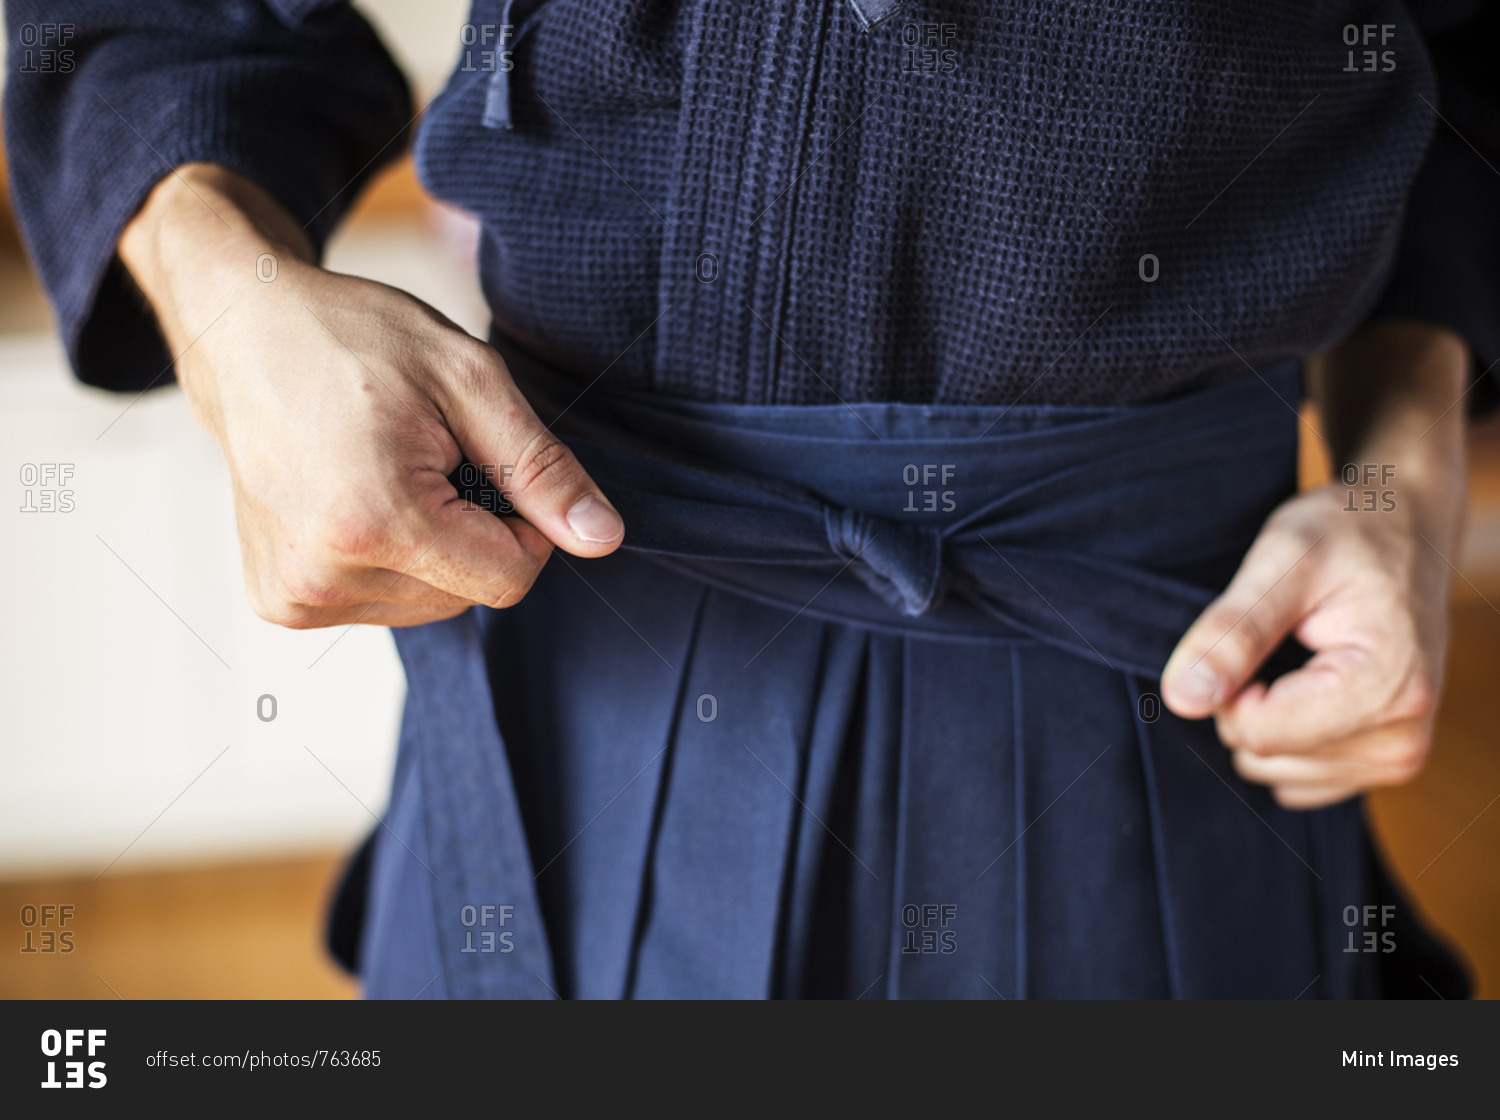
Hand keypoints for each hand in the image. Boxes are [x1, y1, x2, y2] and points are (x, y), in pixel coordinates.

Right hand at [119, 164, 623, 628]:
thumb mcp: (469, 381)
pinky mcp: (277, 601)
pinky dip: (390, 558)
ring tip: (385, 471)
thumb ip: (541, 470)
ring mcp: (294, 595)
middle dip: (474, 531)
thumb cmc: (353, 339)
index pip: (510, 579)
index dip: (526, 525)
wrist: (242, 330)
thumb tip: (603, 537)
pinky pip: (380, 602)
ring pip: (429, 604)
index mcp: (373, 522)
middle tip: (427, 456)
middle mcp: (322, 575)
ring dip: (433, 546)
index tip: (491, 465)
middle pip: (470, 595)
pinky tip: (357, 498)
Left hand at [1160, 322, 1468, 808]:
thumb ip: (1229, 628)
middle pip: (1258, 756)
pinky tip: (1301, 670)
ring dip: (1261, 710)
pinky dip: (1279, 727)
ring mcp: (1397, 753)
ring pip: (1271, 770)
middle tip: (1278, 627)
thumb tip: (1179, 698)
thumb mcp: (1278, 556)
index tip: (1252, 623)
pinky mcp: (1383, 756)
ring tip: (1295, 642)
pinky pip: (1292, 773)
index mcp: (1387, 684)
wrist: (1406, 522)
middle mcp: (1405, 734)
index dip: (1224, 680)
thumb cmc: (1342, 528)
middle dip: (1243, 695)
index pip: (1252, 732)